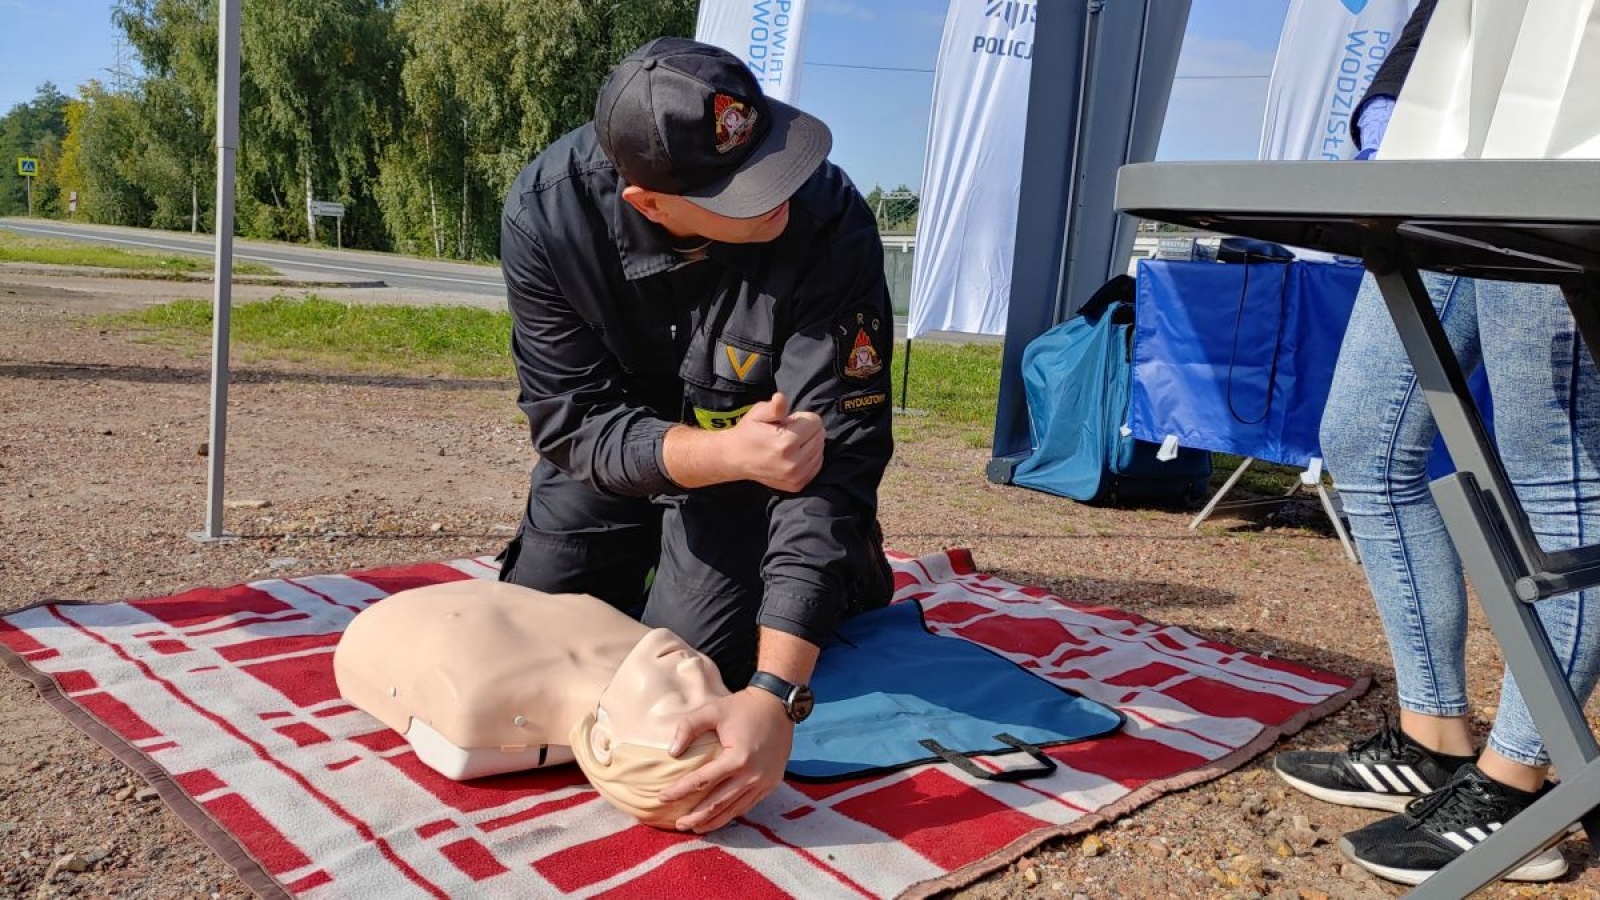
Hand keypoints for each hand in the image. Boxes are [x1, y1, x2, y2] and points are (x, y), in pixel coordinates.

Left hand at [658, 687, 794, 832]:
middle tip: (678, 825)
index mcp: (737, 757)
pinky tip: (719, 817)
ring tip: (695, 827)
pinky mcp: (772, 784)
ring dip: (714, 820)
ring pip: (734, 809)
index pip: (702, 780)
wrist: (778, 705)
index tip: (662, 797)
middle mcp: (752, 774)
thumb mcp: (712, 710)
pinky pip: (748, 804)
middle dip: (696, 816)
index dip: (680, 790)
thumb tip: (672, 752)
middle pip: (718, 803)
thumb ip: (689, 727)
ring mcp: (764, 782)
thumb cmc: (743, 707)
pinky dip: (731, 813)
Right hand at [728, 392, 824, 491]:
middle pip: (820, 436)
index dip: (801, 418)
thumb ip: (774, 407)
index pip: (815, 422)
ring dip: (809, 444)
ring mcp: (796, 476)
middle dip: (806, 430)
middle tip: (787, 433)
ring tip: (789, 444)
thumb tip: (781, 397)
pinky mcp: (797, 485)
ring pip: (820, 451)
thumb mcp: (758, 413)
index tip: (787, 422)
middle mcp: (794, 462)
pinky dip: (810, 457)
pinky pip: (817, 465)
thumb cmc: (748, 432)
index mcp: (786, 442)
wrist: (735, 459)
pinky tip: (794, 454)